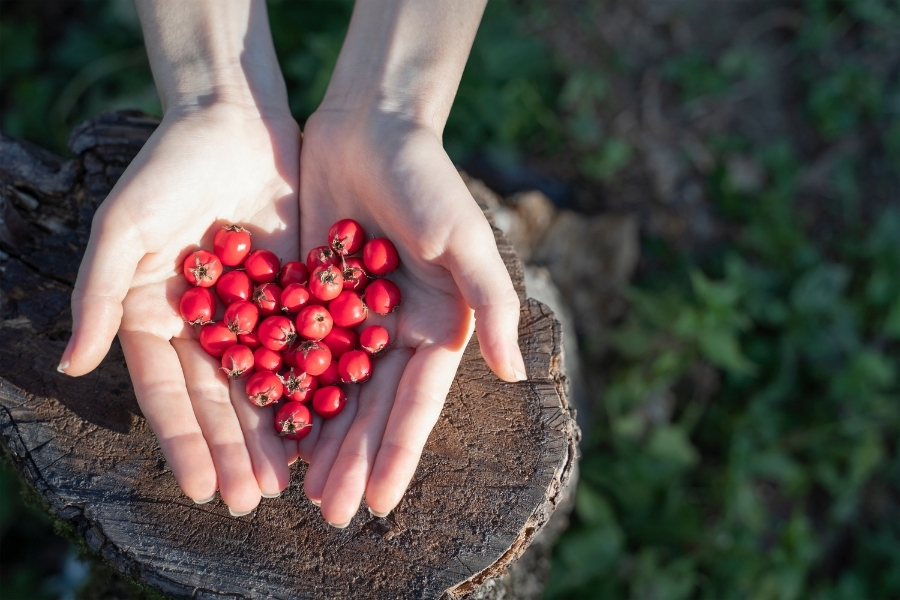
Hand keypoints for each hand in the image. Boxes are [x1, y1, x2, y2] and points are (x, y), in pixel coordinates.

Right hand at [60, 103, 301, 513]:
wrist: (234, 122)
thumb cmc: (167, 169)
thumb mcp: (123, 227)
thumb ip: (98, 295)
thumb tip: (71, 366)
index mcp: (155, 318)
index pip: (168, 393)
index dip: (183, 441)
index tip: (199, 489)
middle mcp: (203, 327)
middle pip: (219, 400)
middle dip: (234, 450)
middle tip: (252, 500)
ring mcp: (252, 314)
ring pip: (264, 383)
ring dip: (274, 432)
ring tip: (288, 479)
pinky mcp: (296, 295)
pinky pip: (306, 347)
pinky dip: (314, 384)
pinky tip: (326, 422)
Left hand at [297, 108, 525, 525]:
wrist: (372, 127)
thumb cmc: (428, 180)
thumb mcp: (466, 238)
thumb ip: (494, 303)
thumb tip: (517, 373)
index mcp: (437, 327)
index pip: (416, 402)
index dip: (398, 452)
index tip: (381, 501)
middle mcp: (397, 332)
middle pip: (371, 407)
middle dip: (353, 460)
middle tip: (329, 512)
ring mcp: (352, 319)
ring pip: (332, 390)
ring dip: (317, 439)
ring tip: (297, 489)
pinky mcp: (311, 297)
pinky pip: (295, 351)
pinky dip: (283, 388)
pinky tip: (264, 424)